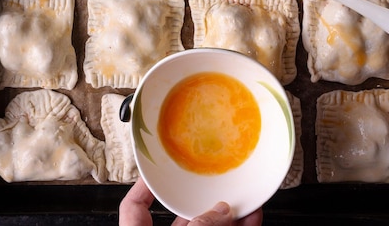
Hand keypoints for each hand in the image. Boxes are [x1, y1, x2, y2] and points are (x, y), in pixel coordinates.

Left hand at [119, 178, 262, 225]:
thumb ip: (199, 225)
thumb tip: (222, 210)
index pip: (134, 208)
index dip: (144, 186)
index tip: (158, 167)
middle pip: (183, 217)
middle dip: (206, 201)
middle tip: (220, 182)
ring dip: (231, 215)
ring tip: (246, 197)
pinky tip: (254, 217)